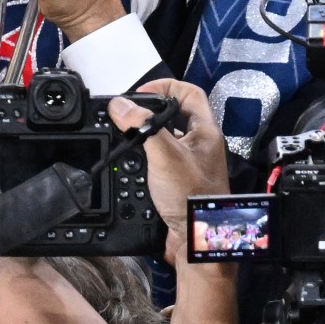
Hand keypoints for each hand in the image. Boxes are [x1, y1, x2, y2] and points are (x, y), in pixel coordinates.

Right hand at [108, 79, 229, 264]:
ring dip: (144, 135)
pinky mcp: (178, 182)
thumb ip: (142, 126)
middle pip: (174, 114)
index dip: (166, 85)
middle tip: (128, 114)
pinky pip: (159, 160)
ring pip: (165, 138)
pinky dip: (143, 157)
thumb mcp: (164, 154)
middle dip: (150, 111)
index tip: (141, 93)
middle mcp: (200, 145)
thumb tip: (119, 105)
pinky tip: (130, 163)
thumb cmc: (191, 196)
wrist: (196, 239)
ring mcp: (190, 164)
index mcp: (205, 131)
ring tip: (125, 136)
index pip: (190, 92)